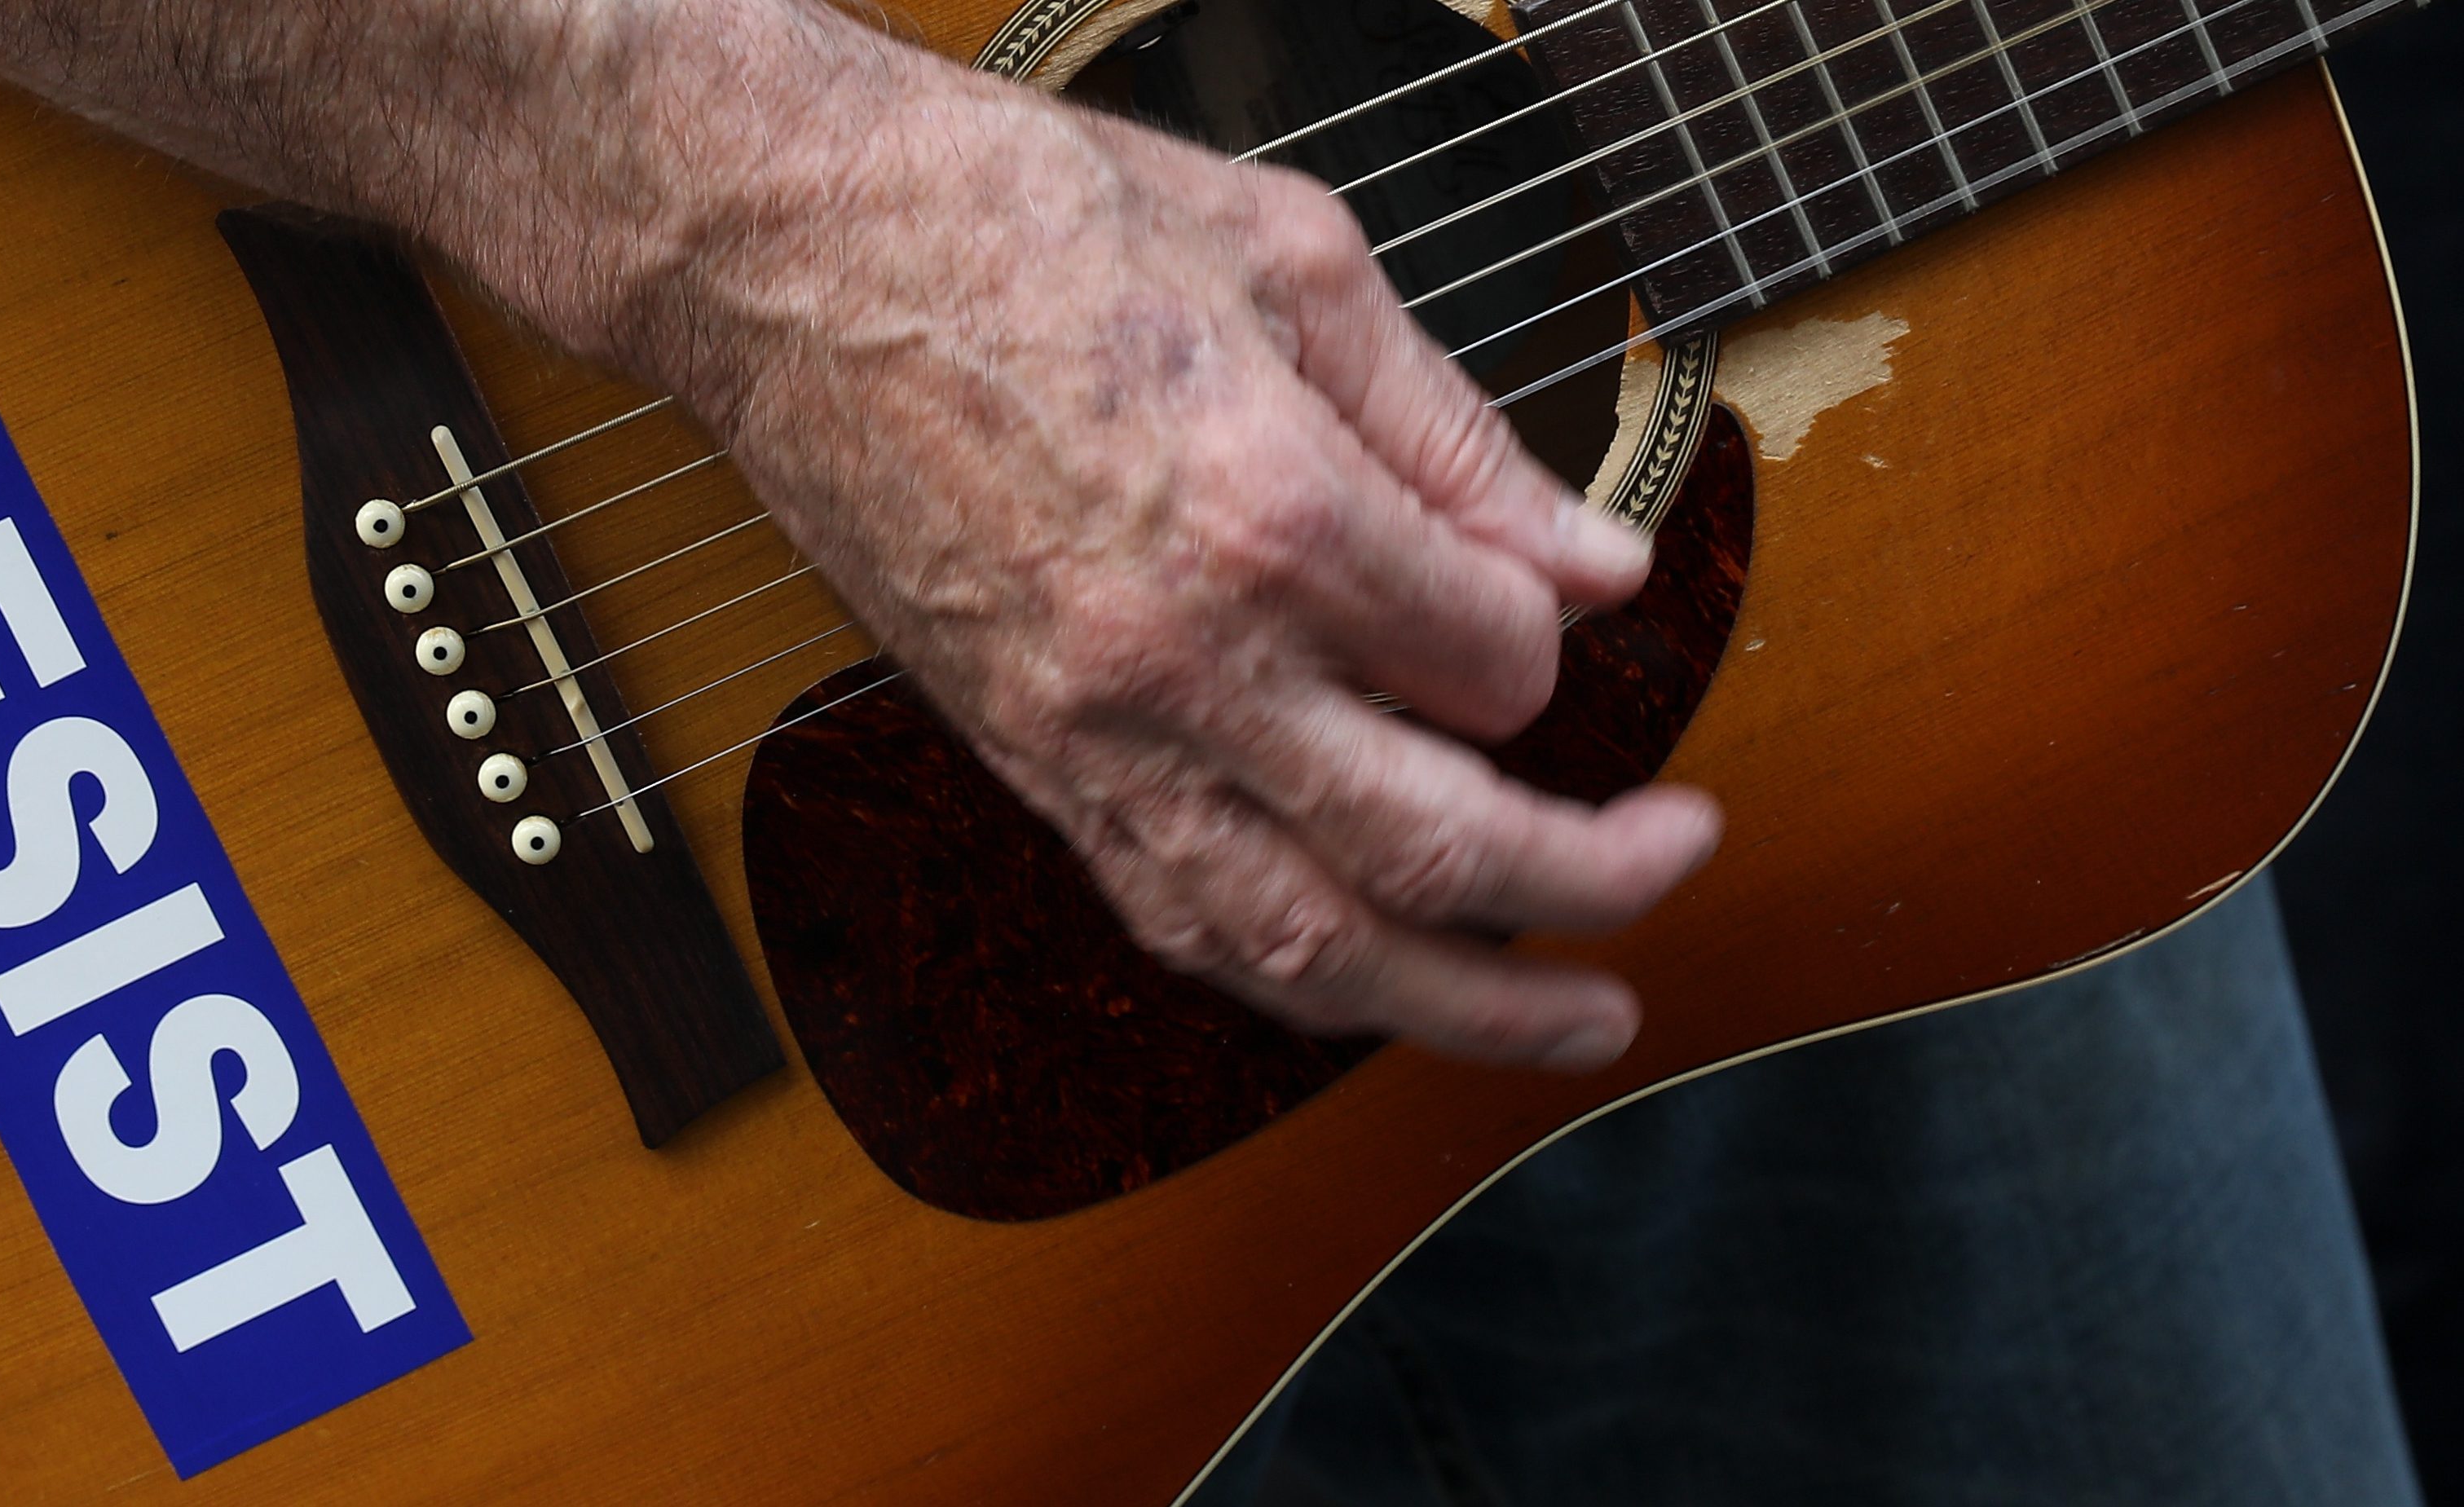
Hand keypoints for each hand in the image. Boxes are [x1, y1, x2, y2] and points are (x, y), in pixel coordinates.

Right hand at [596, 62, 1723, 1067]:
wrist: (786, 252)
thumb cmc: (1015, 217)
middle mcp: (1181, 658)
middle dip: (1588, 879)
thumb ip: (1456, 433)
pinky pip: (1173, 915)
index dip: (1551, 639)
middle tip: (1676, 858)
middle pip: (1433, 846)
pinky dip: (1291, 969)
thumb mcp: (1293, 262)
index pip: (1493, 660)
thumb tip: (1590, 558)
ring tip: (1572, 1013)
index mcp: (1268, 511)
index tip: (1551, 599)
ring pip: (1299, 937)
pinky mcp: (1017, 758)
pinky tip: (1370, 976)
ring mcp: (1085, 729)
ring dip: (1456, 1003)